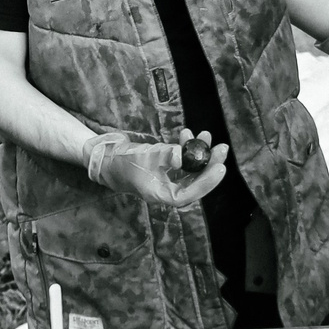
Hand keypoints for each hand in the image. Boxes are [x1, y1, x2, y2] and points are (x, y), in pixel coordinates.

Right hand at [84, 131, 230, 206]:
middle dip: (210, 165)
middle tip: (221, 148)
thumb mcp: (143, 157)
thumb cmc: (122, 161)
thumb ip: (164, 155)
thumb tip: (182, 155)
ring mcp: (167, 179)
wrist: (107, 157)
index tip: (220, 167)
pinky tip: (188, 134)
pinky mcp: (166, 169)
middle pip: (195, 182)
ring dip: (201, 154)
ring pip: (191, 171)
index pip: (189, 194)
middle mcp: (167, 190)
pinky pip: (183, 162)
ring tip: (206, 136)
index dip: (206, 183)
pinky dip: (188, 149)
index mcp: (160, 194)